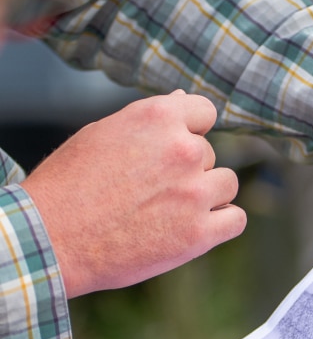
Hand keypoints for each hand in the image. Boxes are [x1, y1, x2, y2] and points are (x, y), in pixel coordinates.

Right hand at [23, 90, 244, 296]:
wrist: (52, 238)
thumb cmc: (69, 186)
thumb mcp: (102, 134)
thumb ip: (149, 120)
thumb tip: (183, 99)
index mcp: (158, 117)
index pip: (204, 111)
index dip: (189, 131)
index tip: (172, 150)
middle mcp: (183, 150)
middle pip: (209, 155)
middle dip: (188, 170)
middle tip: (151, 191)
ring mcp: (194, 193)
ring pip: (227, 185)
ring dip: (206, 196)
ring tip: (169, 211)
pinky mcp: (199, 233)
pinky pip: (235, 220)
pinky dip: (221, 224)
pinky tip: (195, 229)